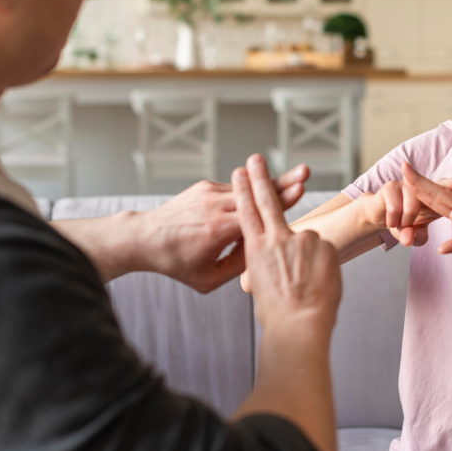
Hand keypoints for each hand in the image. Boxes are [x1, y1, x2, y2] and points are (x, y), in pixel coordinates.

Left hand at [136, 163, 310, 292]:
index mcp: (217, 230)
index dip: (281, 201)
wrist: (145, 238)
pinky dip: (250, 193)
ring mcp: (209, 192)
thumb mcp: (208, 279)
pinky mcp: (205, 186)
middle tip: (306, 171)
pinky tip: (267, 193)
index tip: (301, 190)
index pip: (257, 213)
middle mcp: (214, 206)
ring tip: (297, 176)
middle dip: (284, 182)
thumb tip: (263, 250)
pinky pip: (234, 190)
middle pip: (258, 193)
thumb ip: (239, 267)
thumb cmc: (177, 263)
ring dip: (272, 184)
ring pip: (248, 188)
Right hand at [233, 155, 341, 339]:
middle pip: (267, 201)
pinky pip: (325, 251)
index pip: (247, 212)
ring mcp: (302, 239)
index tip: (239, 172)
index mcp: (256, 250)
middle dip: (260, 178)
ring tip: (308, 285)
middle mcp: (277, 239)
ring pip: (306, 242)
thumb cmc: (278, 313)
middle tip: (255, 158)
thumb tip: (276, 257)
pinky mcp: (324, 245)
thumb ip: (267, 263)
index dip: (244, 190)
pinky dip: (324, 265)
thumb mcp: (261, 286)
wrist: (299, 325)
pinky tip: (320, 283)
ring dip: (308, 260)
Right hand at [360, 170, 451, 246]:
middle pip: (441, 186)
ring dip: (408, 220)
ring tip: (404, 230)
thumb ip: (415, 237)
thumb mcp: (413, 235)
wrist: (377, 216)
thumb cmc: (403, 224)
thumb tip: (408, 239)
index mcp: (434, 199)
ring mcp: (406, 186)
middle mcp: (423, 189)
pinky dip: (394, 220)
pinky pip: (395, 207)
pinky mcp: (389, 188)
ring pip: (413, 204)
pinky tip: (392, 224)